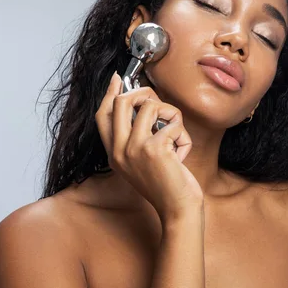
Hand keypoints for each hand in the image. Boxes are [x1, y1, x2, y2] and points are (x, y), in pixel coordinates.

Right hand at [96, 72, 203, 220]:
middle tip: (160, 104)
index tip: (118, 78)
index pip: (103, 115)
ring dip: (172, 116)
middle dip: (145, 94)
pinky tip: (182, 156)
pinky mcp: (154, 149)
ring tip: (176, 137)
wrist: (177, 209)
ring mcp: (135, 148)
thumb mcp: (142, 162)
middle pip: (123, 101)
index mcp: (114, 153)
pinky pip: (174, 124)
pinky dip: (184, 137)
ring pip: (152, 106)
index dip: (110, 93)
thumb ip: (136, 138)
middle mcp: (119, 150)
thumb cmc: (166, 185)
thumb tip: (144, 105)